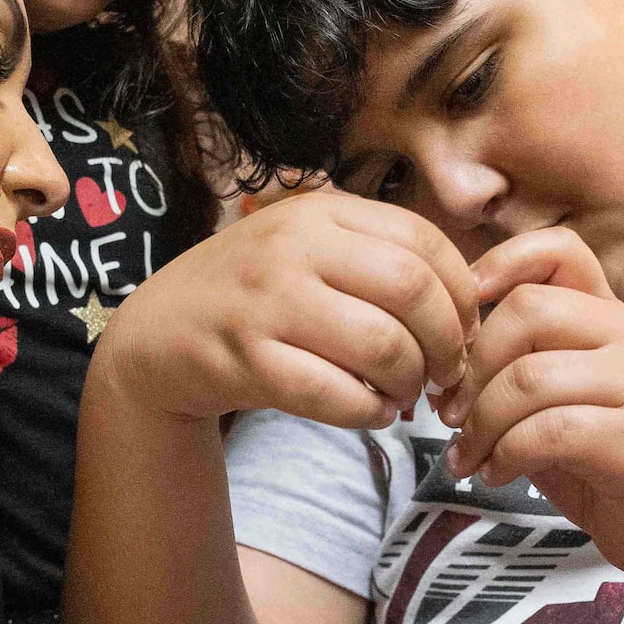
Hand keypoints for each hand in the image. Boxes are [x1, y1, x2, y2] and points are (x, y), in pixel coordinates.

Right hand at [98, 192, 479, 428]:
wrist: (156, 333)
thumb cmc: (252, 294)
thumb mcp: (305, 247)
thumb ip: (373, 257)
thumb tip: (467, 305)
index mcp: (319, 210)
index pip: (424, 241)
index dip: (462, 294)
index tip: (463, 331)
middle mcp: (293, 247)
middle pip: (413, 291)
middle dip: (447, 344)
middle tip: (445, 374)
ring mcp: (266, 302)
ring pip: (382, 345)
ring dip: (410, 382)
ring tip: (404, 395)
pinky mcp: (246, 360)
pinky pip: (335, 394)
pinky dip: (369, 413)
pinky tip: (371, 413)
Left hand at [437, 228, 623, 580]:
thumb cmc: (597, 455)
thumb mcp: (549, 396)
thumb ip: (512, 362)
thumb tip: (441, 353)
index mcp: (604, 315)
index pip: (559, 251)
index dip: (501, 265)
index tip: (461, 319)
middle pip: (528, 310)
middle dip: (473, 367)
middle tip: (450, 415)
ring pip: (531, 377)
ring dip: (481, 424)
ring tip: (468, 457)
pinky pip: (550, 431)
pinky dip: (506, 456)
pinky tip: (497, 474)